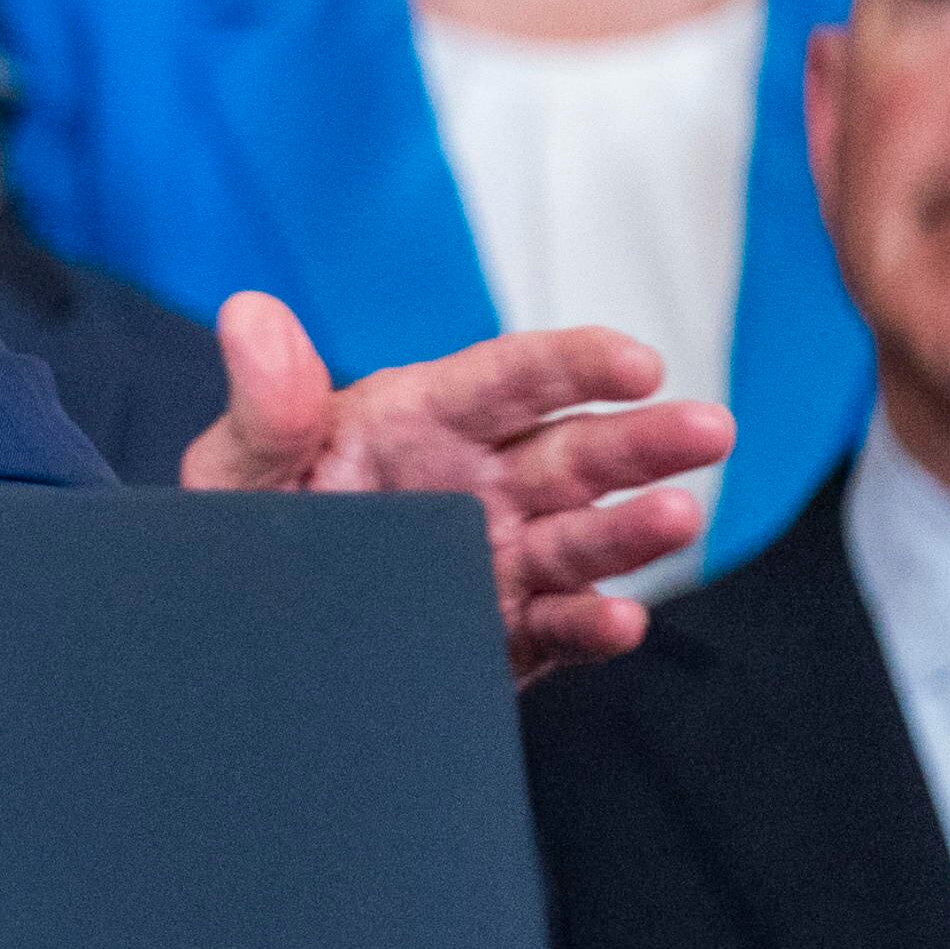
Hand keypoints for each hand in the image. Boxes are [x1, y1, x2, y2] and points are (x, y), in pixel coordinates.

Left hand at [180, 294, 734, 684]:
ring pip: (585, 538)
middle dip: (644, 440)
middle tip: (710, 430)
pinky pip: (560, 627)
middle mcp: (480, 484)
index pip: (512, 379)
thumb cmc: (251, 527)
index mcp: (424, 421)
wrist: (245, 633)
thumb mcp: (240, 469)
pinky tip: (620, 619)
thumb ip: (264, 406)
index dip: (577, 365)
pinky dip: (592, 624)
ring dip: (636, 530)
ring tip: (679, 518)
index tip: (637, 362)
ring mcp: (502, 560)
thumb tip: (252, 313)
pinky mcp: (506, 635)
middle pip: (576, 453)